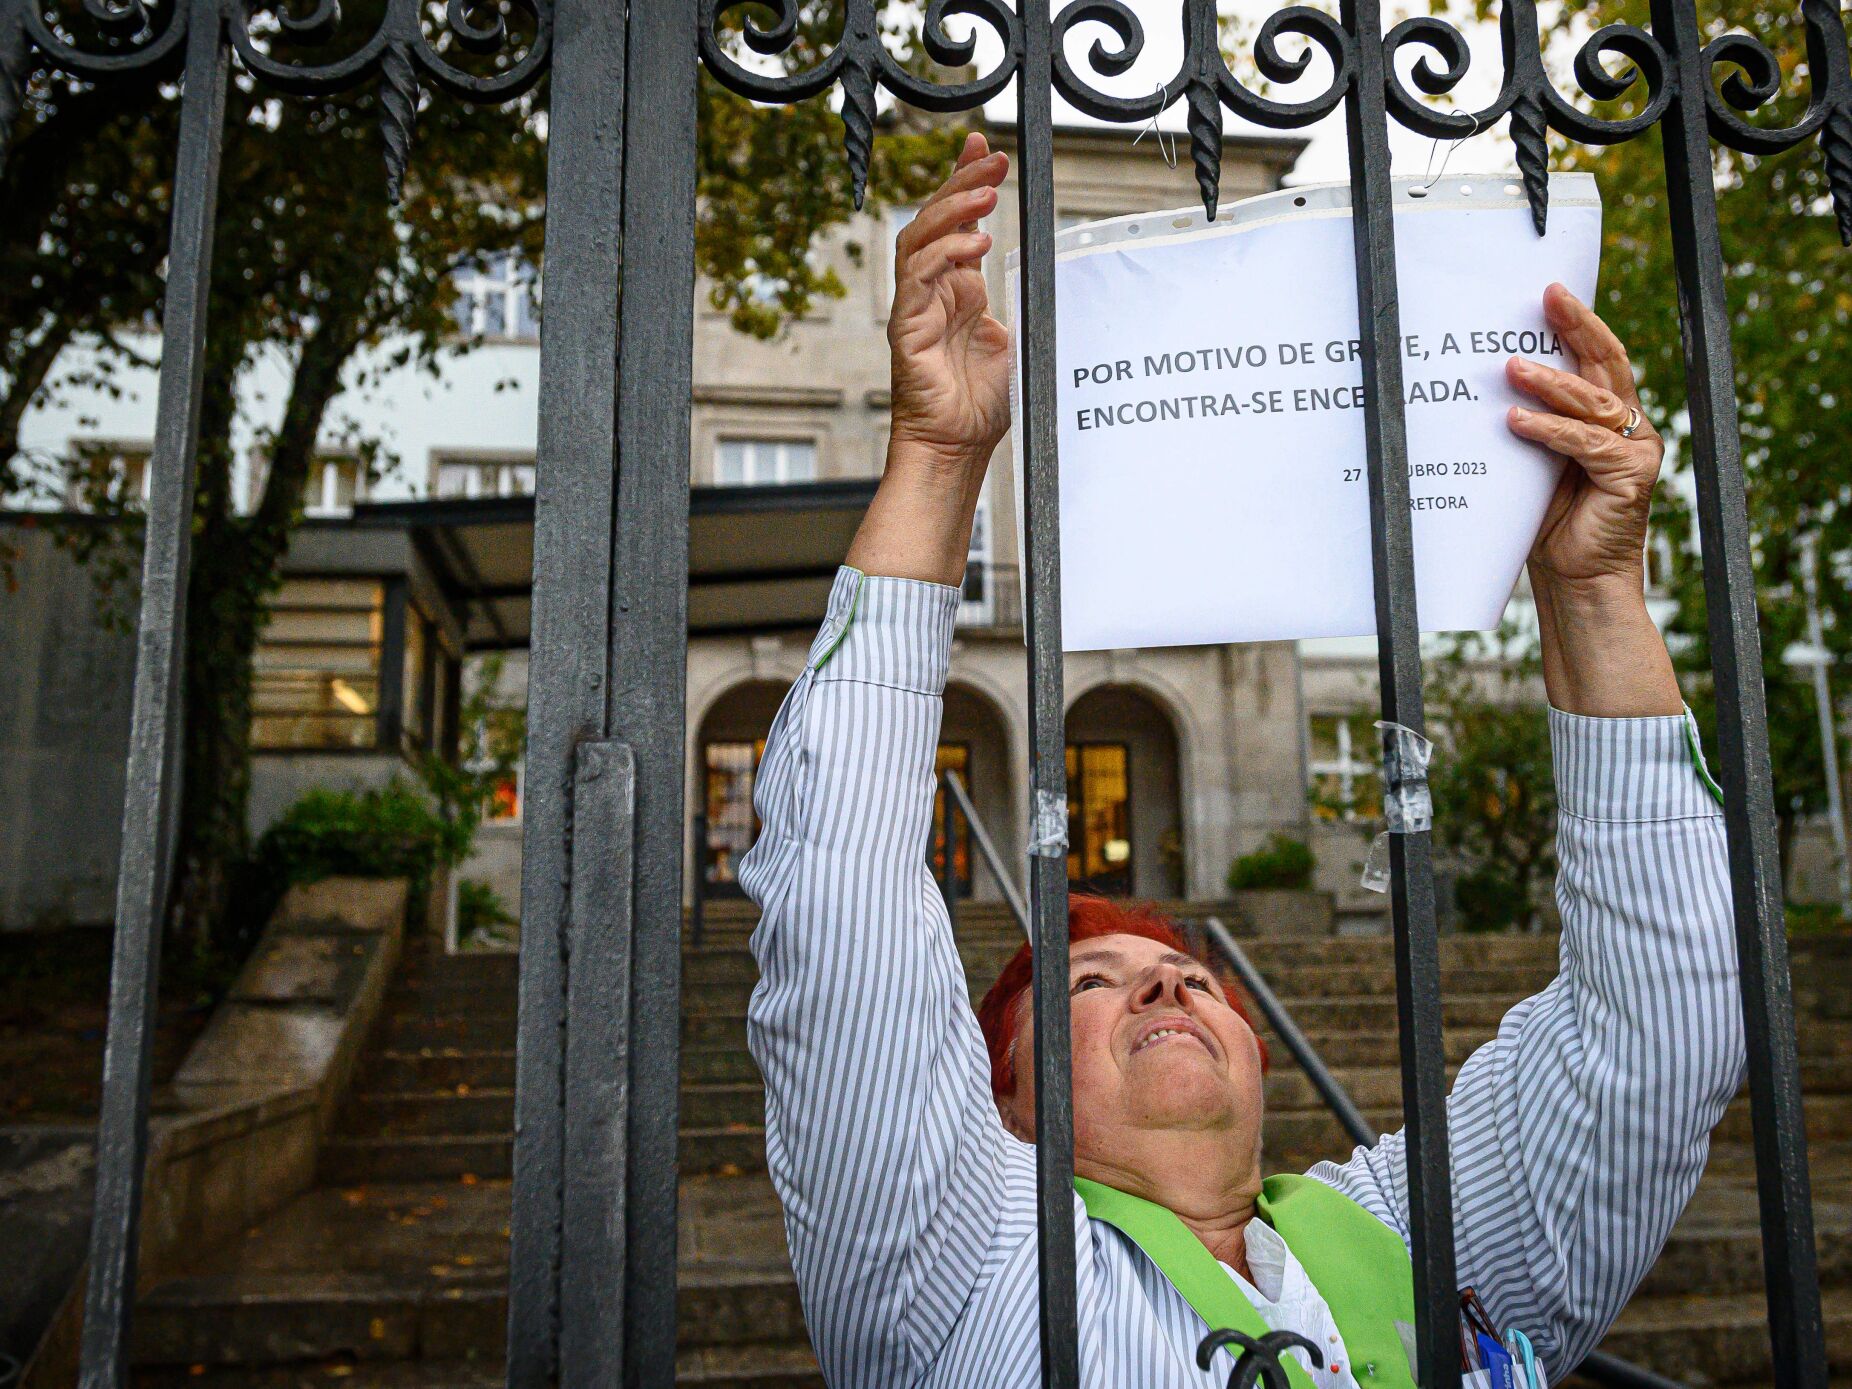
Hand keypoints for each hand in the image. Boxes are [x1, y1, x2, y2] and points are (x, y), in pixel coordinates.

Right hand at [847, 134, 1009, 585]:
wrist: (960, 447)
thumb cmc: (984, 404)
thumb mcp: (1015, 338)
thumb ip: (1016, 301)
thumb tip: (1042, 270)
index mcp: (959, 289)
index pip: (959, 221)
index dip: (966, 179)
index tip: (984, 145)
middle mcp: (933, 291)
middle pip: (936, 218)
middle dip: (962, 180)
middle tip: (991, 155)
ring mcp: (916, 307)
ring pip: (919, 238)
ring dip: (953, 209)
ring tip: (986, 192)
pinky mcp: (906, 327)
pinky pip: (917, 277)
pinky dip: (944, 254)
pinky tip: (975, 243)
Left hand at [1507, 283, 1663, 597]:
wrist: (1575, 578)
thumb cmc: (1550, 522)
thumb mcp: (1532, 463)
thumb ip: (1527, 425)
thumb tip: (1488, 389)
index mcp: (1606, 417)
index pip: (1595, 359)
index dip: (1576, 323)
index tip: (1550, 292)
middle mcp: (1626, 426)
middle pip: (1606, 363)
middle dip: (1577, 327)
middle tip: (1548, 298)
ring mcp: (1634, 449)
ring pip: (1593, 401)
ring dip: (1551, 381)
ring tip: (1512, 368)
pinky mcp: (1630, 476)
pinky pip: (1586, 443)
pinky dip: (1550, 430)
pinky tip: (1518, 421)